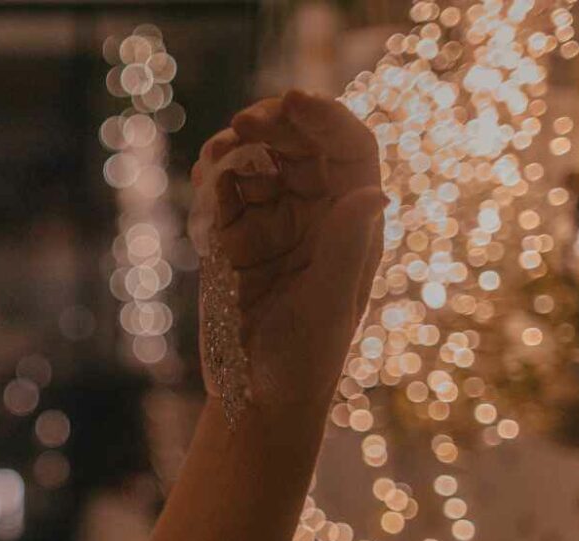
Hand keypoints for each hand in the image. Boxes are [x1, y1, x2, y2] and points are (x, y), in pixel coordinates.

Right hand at [195, 90, 384, 412]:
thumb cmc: (304, 362)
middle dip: (274, 125)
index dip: (325, 119)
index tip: (290, 101)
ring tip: (215, 156)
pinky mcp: (238, 242)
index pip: (350, 152)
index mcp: (353, 227)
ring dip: (239, 149)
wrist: (256, 402)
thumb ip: (344, 247)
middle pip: (304, 146)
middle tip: (242, 125)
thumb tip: (373, 193)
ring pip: (262, 163)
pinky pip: (228, 193)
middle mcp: (319, 219)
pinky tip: (205, 177)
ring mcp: (276, 228)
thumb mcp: (326, 305)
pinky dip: (215, 178)